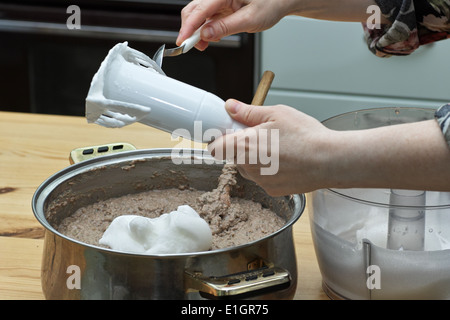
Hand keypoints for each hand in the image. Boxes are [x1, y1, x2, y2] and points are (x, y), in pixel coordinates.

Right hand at [177, 0, 294, 49]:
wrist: (280, 1)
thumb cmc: (270, 3)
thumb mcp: (249, 19)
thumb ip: (226, 27)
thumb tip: (206, 35)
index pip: (199, 10)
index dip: (188, 27)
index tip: (183, 41)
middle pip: (193, 11)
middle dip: (190, 30)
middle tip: (193, 46)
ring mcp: (218, 1)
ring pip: (198, 15)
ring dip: (197, 32)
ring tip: (204, 45)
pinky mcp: (220, 7)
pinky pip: (206, 18)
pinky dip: (205, 30)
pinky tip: (211, 38)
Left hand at [208, 100, 449, 195]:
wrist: (330, 160)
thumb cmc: (306, 136)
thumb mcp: (276, 113)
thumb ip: (248, 112)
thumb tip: (230, 106)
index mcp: (245, 145)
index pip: (215, 148)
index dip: (221, 139)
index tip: (230, 133)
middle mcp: (248, 166)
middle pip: (233, 157)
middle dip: (243, 146)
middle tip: (263, 136)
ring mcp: (260, 180)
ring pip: (249, 168)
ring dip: (256, 159)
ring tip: (279, 149)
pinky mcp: (272, 190)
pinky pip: (263, 179)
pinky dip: (270, 171)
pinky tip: (286, 162)